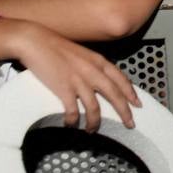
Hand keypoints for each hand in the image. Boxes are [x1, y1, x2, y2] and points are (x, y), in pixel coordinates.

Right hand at [3, 21, 140, 131]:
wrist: (34, 41)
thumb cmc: (55, 47)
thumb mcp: (82, 53)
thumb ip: (92, 65)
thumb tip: (100, 80)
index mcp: (98, 61)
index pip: (121, 80)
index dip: (131, 93)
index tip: (138, 104)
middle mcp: (93, 71)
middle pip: (115, 96)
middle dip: (124, 112)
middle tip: (130, 125)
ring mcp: (79, 81)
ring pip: (95, 108)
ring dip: (95, 122)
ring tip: (92, 130)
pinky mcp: (64, 89)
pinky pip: (73, 111)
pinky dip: (73, 120)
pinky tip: (70, 124)